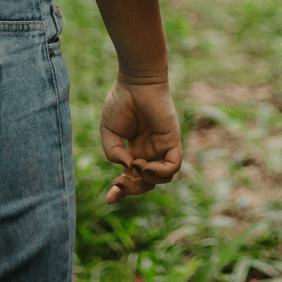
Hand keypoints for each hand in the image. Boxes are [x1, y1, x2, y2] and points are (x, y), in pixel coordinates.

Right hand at [99, 77, 182, 203]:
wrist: (135, 81)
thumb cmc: (121, 102)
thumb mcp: (108, 132)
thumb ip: (113, 154)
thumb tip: (127, 168)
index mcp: (134, 151)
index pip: (132, 178)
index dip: (121, 191)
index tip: (109, 199)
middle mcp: (150, 152)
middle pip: (147, 183)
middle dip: (132, 189)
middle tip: (118, 184)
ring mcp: (162, 147)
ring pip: (161, 179)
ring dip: (146, 181)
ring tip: (135, 166)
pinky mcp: (173, 141)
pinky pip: (173, 166)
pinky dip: (160, 172)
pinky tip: (145, 166)